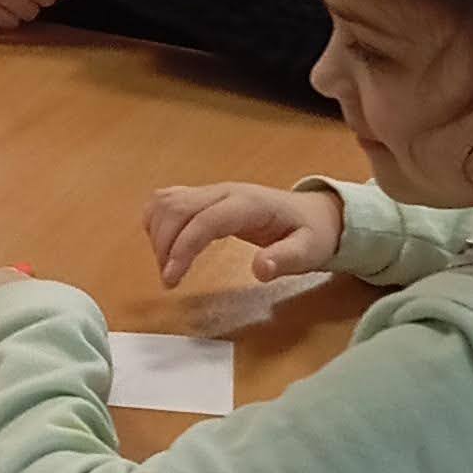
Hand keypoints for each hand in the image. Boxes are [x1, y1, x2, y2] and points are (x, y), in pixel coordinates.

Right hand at [147, 180, 341, 289]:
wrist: (315, 214)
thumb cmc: (311, 234)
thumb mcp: (308, 251)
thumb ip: (285, 259)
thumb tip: (259, 270)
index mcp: (249, 204)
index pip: (204, 220)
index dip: (182, 248)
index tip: (171, 279)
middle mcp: (225, 192)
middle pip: (177, 207)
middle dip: (164, 245)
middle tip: (169, 280)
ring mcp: (213, 192)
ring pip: (167, 201)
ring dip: (157, 233)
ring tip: (168, 266)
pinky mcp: (205, 197)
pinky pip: (168, 200)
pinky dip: (157, 222)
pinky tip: (166, 246)